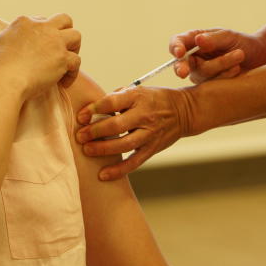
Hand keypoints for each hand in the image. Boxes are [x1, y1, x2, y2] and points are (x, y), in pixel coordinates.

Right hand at [0, 13, 81, 98]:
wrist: (6, 79)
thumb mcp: (1, 39)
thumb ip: (12, 33)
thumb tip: (18, 36)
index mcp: (25, 22)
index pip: (42, 20)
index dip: (44, 33)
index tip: (42, 46)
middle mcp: (43, 27)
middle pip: (64, 19)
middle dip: (66, 30)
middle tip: (62, 46)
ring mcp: (55, 42)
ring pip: (76, 36)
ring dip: (74, 48)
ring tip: (67, 61)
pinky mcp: (63, 58)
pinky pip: (77, 61)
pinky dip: (72, 73)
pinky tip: (64, 83)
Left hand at [74, 86, 193, 179]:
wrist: (185, 111)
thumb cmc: (154, 99)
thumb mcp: (137, 91)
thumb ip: (116, 98)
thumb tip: (90, 110)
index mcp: (138, 97)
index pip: (113, 102)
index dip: (94, 109)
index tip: (81, 116)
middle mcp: (145, 116)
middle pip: (117, 125)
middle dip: (95, 131)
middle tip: (80, 136)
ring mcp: (150, 134)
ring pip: (124, 145)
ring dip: (103, 149)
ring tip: (87, 150)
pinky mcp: (152, 149)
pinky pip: (134, 163)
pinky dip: (118, 170)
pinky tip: (103, 175)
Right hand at [170, 28, 263, 83]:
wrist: (260, 59)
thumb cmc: (243, 43)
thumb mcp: (229, 37)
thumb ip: (214, 39)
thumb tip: (198, 40)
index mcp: (194, 40)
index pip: (177, 42)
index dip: (175, 47)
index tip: (179, 52)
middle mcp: (193, 57)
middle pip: (181, 63)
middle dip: (181, 67)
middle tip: (183, 73)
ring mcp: (200, 73)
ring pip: (201, 74)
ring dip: (220, 65)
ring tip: (239, 55)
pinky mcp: (209, 87)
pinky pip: (212, 85)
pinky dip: (226, 75)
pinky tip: (237, 68)